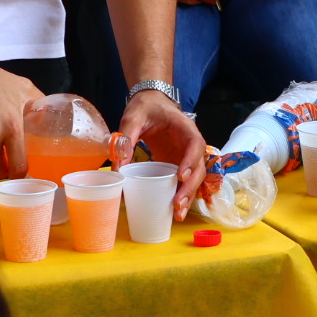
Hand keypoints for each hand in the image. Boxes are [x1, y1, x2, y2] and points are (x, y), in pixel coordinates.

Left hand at [116, 89, 207, 220]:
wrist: (150, 102)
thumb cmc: (145, 107)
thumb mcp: (133, 118)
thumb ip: (125, 139)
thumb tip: (117, 169)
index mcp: (184, 128)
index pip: (195, 145)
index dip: (191, 161)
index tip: (180, 176)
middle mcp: (189, 143)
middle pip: (199, 166)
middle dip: (190, 187)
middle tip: (177, 204)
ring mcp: (185, 155)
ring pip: (194, 177)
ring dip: (188, 195)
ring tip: (177, 214)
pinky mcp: (177, 163)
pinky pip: (183, 180)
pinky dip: (181, 194)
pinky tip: (173, 211)